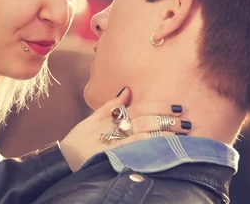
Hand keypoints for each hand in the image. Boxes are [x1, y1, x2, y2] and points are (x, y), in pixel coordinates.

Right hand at [59, 87, 190, 171]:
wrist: (63, 159)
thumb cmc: (79, 140)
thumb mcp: (91, 120)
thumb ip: (110, 105)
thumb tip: (127, 90)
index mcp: (110, 117)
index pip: (138, 108)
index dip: (157, 107)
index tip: (176, 107)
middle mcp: (112, 128)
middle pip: (144, 120)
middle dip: (166, 119)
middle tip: (186, 120)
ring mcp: (113, 143)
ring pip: (142, 134)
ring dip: (163, 132)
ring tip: (181, 132)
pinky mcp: (113, 156)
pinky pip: (134, 149)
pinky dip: (150, 145)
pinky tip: (164, 145)